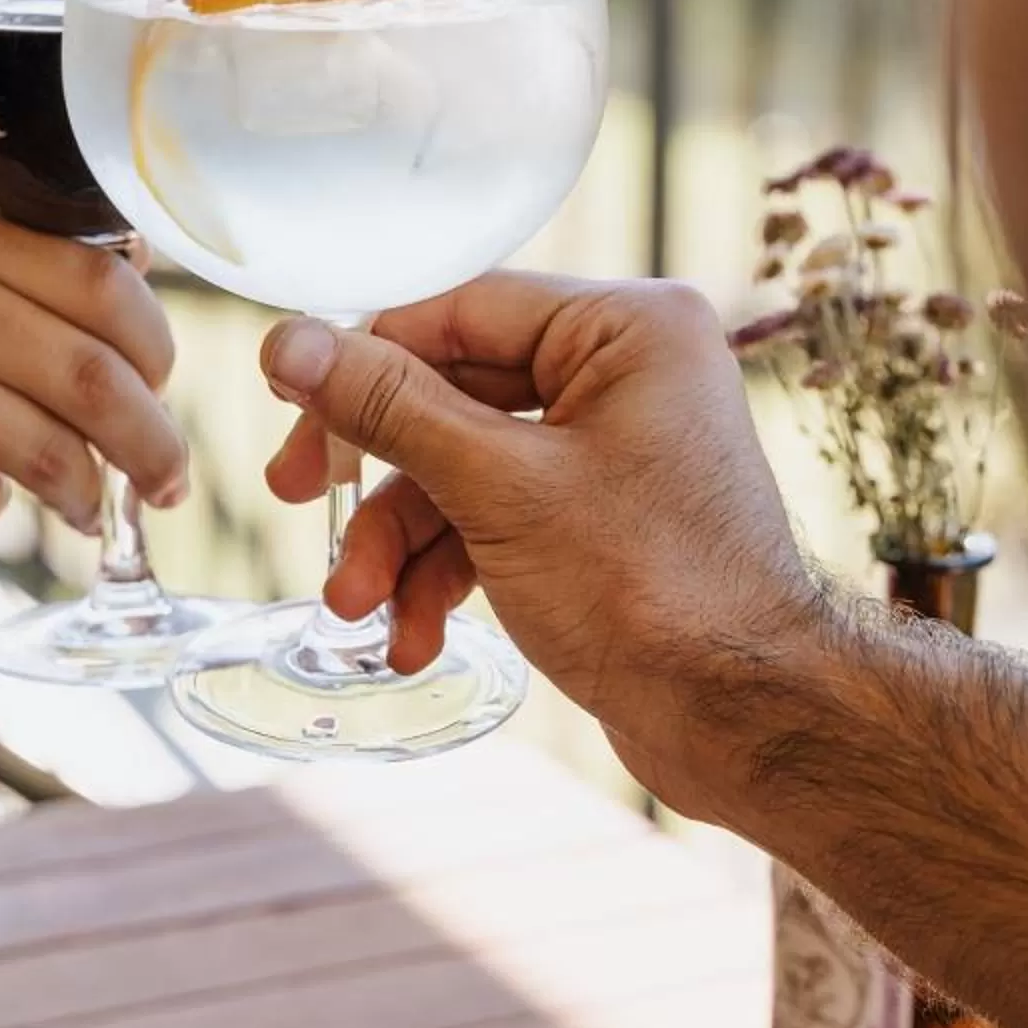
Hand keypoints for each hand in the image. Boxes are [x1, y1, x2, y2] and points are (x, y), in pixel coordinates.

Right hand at [0, 201, 184, 526]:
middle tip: (169, 481)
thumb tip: (141, 279)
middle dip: (152, 443)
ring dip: (85, 493)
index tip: (163, 388)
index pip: (104, 288)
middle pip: (94, 378)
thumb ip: (6, 267)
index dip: (157, 350)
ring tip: (89, 510)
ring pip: (46, 450)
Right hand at [260, 273, 823, 818]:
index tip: (285, 403)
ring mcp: (616, 449)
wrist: (742, 720)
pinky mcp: (602, 520)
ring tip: (360, 610)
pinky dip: (449, 573)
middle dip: (378, 476)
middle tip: (297, 504)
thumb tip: (286, 344)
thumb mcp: (497, 488)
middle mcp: (628, 372)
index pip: (460, 308)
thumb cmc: (651, 591)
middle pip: (453, 392)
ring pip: (465, 468)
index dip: (363, 357)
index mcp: (629, 326)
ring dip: (402, 542)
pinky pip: (498, 519)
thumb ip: (387, 408)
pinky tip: (415, 638)